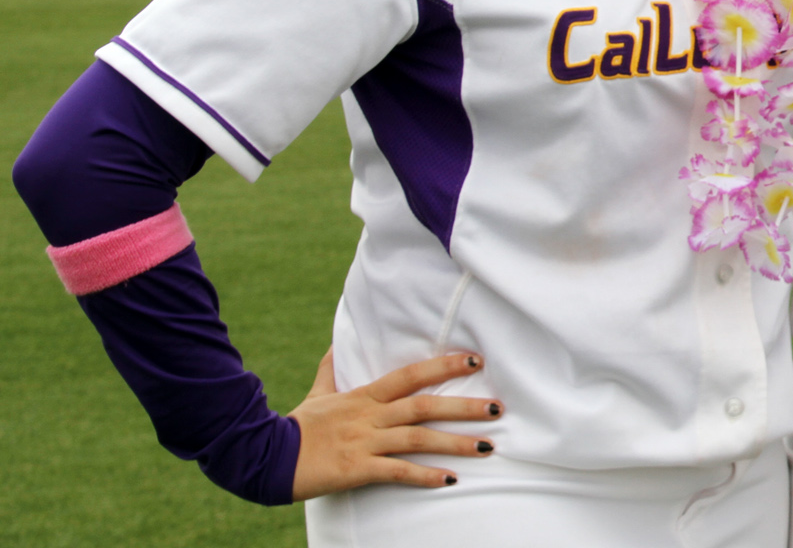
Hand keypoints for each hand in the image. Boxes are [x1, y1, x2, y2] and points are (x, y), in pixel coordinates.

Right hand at [288, 349, 502, 499]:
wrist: (264, 458)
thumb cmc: (295, 426)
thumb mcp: (316, 393)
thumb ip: (331, 369)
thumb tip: (335, 343)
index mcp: (364, 395)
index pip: (411, 374)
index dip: (444, 365)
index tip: (476, 359)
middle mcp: (370, 415)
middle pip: (424, 406)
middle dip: (463, 406)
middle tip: (498, 407)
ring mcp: (364, 442)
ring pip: (417, 439)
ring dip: (454, 443)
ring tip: (487, 446)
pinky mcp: (356, 470)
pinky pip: (396, 472)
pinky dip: (424, 476)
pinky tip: (449, 480)